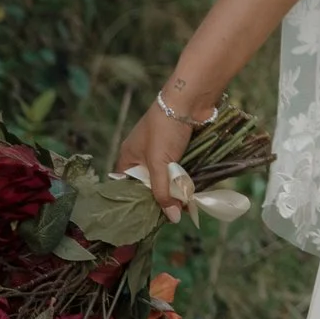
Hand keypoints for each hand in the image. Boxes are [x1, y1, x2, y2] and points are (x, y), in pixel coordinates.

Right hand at [114, 95, 194, 216]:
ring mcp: (161, 153)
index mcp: (129, 157)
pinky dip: (185, 181)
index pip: (126, 186)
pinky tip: (193, 195)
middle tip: (172, 216)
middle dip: (160, 199)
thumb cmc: (165, 129)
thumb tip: (173, 218)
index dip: (136, 202)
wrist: (189, 100)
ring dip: (175, 192)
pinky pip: (179, 171)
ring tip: (185, 210)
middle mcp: (142, 156)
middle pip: (148, 185)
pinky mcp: (179, 150)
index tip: (148, 218)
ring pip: (166, 179)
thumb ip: (163, 191)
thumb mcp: (159, 163)